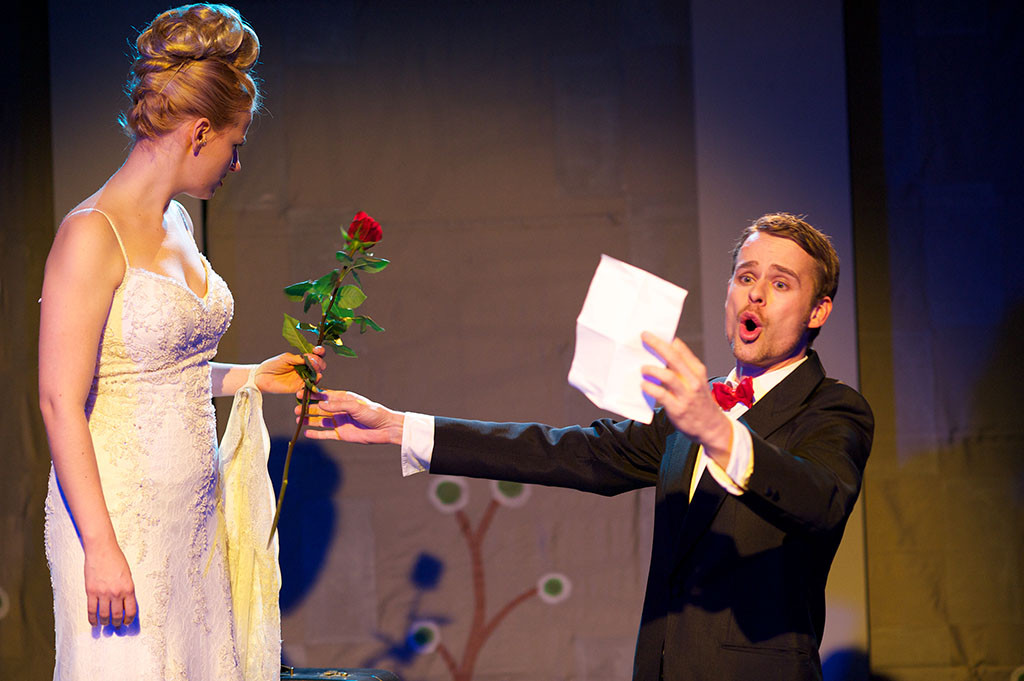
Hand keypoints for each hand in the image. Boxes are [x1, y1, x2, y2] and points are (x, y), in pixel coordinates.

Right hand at [83, 540, 136, 628]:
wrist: (102, 550)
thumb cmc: (116, 560)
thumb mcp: (127, 575)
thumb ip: (126, 589)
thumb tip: (125, 603)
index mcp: (128, 588)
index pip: (130, 610)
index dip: (129, 619)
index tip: (127, 623)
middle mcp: (116, 593)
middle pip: (117, 615)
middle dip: (117, 623)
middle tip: (116, 626)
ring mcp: (103, 593)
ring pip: (104, 615)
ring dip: (105, 623)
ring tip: (106, 624)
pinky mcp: (91, 592)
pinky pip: (91, 610)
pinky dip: (93, 619)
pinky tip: (94, 622)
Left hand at [255, 346, 326, 393]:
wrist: (262, 377)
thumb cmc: (272, 365)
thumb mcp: (286, 358)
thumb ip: (299, 358)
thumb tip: (312, 357)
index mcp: (303, 359)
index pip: (316, 355)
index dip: (319, 352)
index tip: (317, 350)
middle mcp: (305, 368)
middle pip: (320, 365)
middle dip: (319, 362)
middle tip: (313, 362)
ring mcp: (303, 378)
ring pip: (317, 375)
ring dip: (318, 371)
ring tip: (313, 369)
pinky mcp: (300, 387)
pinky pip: (310, 387)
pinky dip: (313, 383)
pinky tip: (313, 379)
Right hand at [296, 389, 403, 444]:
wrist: (385, 429)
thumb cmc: (373, 413)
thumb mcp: (356, 406)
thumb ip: (338, 405)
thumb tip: (321, 405)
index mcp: (343, 399)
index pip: (324, 396)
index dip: (311, 395)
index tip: (299, 394)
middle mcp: (339, 410)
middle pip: (319, 408)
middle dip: (307, 408)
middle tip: (295, 409)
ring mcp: (340, 422)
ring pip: (320, 421)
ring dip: (309, 420)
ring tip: (297, 420)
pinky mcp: (342, 434)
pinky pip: (326, 434)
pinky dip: (316, 434)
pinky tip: (306, 433)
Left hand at [640, 332, 733, 462]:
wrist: (712, 428)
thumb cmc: (699, 402)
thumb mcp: (697, 382)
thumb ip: (683, 369)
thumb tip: (662, 353)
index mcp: (698, 371)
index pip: (681, 350)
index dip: (666, 340)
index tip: (652, 333)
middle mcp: (694, 381)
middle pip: (673, 358)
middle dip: (657, 345)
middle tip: (644, 336)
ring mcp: (686, 396)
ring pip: (668, 376)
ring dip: (652, 369)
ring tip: (642, 368)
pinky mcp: (678, 409)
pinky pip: (661, 395)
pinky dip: (650, 388)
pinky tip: (643, 385)